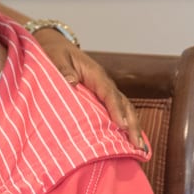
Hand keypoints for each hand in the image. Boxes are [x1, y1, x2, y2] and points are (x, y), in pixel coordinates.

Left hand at [34, 29, 143, 148]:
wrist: (53, 44)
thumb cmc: (54, 51)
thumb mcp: (55, 57)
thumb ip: (63, 69)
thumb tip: (71, 81)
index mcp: (94, 73)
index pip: (109, 93)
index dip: (116, 109)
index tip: (122, 125)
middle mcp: (103, 82)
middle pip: (123, 103)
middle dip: (132, 124)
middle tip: (138, 145)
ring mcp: (103, 90)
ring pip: (123, 108)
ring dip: (132, 127)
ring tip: (140, 148)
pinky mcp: (99, 96)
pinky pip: (115, 110)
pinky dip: (124, 124)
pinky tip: (128, 141)